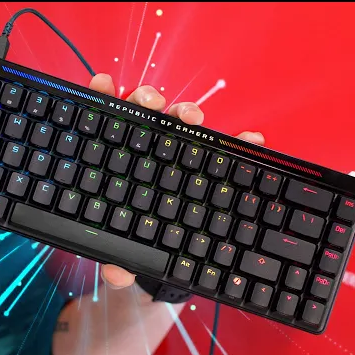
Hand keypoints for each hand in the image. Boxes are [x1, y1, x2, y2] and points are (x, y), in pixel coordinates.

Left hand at [88, 74, 265, 289]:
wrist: (167, 266)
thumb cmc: (137, 247)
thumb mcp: (124, 256)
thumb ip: (117, 264)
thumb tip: (116, 272)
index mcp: (119, 163)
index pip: (108, 123)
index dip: (104, 98)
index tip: (104, 83)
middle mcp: (147, 154)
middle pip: (145, 114)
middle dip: (148, 99)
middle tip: (153, 102)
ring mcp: (179, 159)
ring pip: (181, 124)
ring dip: (186, 112)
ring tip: (194, 117)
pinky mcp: (207, 170)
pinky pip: (225, 150)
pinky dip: (239, 141)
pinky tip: (250, 138)